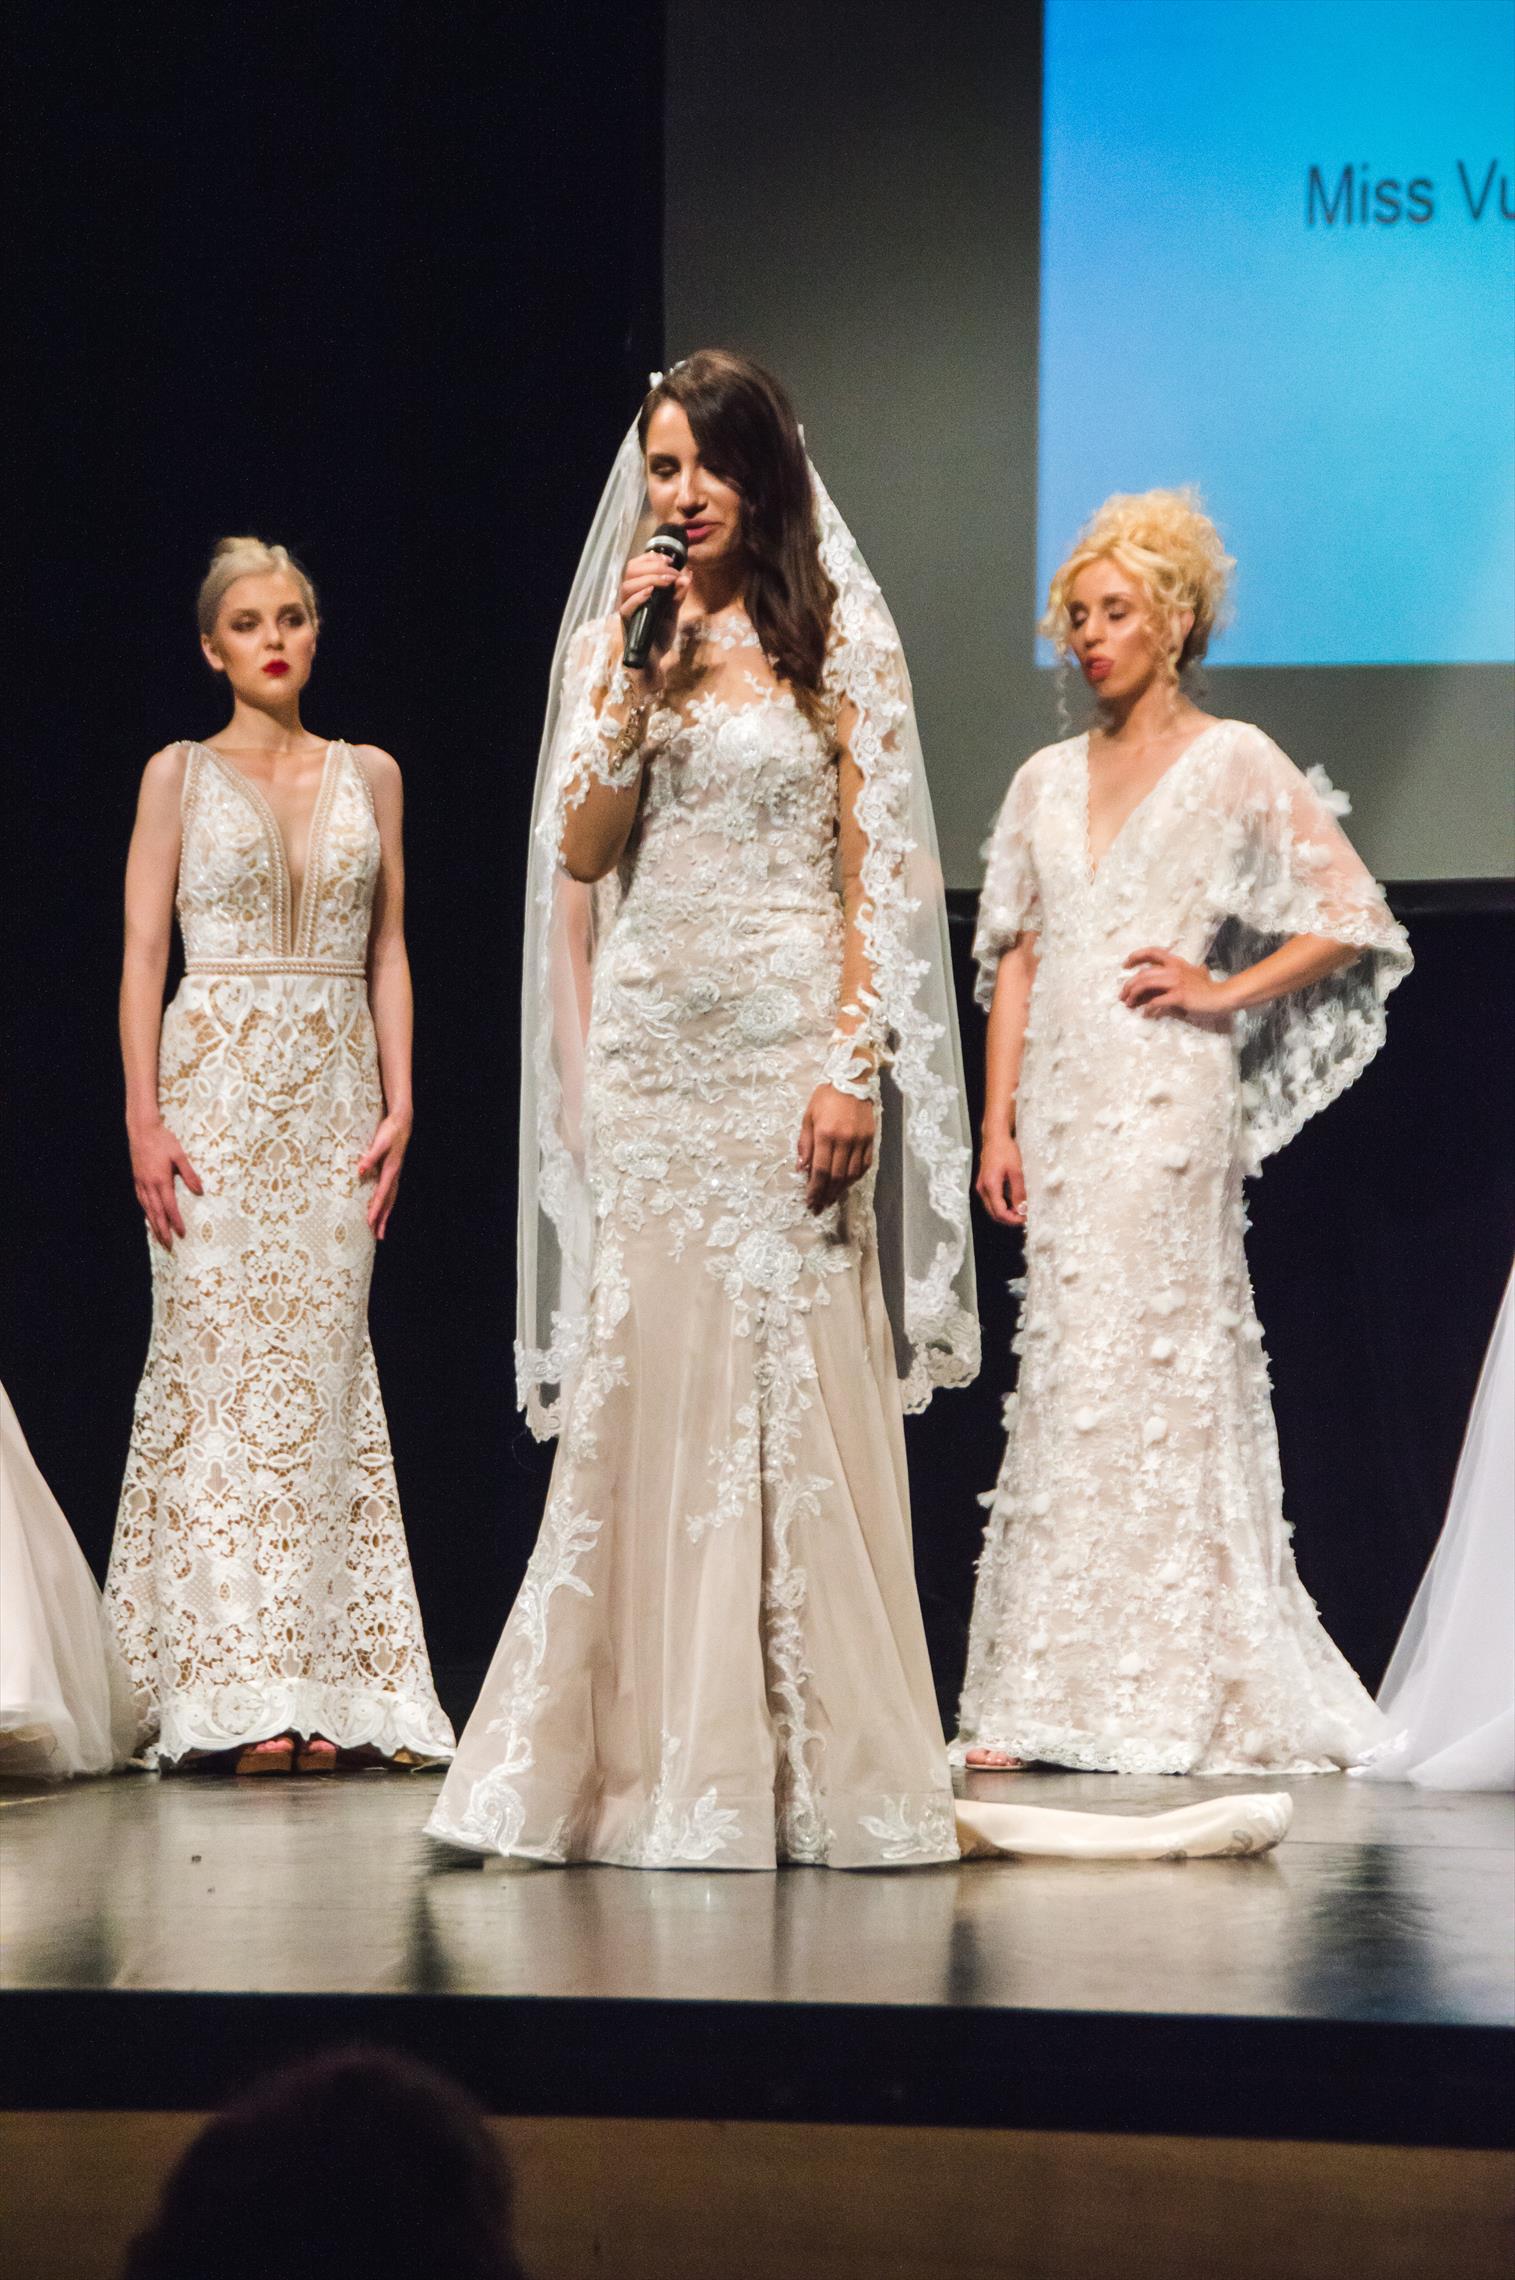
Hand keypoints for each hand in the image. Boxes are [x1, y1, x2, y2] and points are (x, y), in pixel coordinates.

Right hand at [129, 1117, 202, 1249]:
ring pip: (147, 1209)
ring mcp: (141, 1183)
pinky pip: (141, 1201)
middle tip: (169, 1246)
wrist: (142, 1130)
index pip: (170, 1206)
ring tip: (159, 1238)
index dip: (175, 1221)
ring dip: (154, 1225)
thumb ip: (189, 1174)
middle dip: (163, 1230)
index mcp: (161, 1180)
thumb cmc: (163, 1140)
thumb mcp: (180, 1155)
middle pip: (156, 1213)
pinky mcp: (136, 1179)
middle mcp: (149, 1185)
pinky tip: (149, 1217)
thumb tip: (199, 1191)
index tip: (181, 1233)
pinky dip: (146, 1212)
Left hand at [359, 1110, 411, 1240]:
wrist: (401, 1123)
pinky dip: (387, 1205)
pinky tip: (383, 1211)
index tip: (370, 1222)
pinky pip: (390, 1194)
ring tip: (380, 1231)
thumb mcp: (379, 1142)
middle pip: (388, 1202)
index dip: (376, 1209)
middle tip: (378, 1236)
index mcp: (390, 1170)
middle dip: (383, 1220)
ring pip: (390, 1200)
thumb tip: (360, 1171)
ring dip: (385, 1216)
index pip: (381, 1194)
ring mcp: (395, 1175)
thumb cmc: (389, 1131)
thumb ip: (370, 1157)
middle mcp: (394, 1176)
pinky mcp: (393, 1173)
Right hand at [617, 551, 692, 690]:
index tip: (669, 559)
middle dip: (653, 566)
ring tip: (667, 581)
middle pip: (631, 571)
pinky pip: (626, 608)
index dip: (650, 558)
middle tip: (672, 572)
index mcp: (638, 591)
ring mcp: (627, 611)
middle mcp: (629, 598)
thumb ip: (678, 594)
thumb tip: (688, 575)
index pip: (636, 566)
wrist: (654, 661)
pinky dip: (638, 597)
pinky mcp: (627, 625)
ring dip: (649, 578)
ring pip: (627, 586)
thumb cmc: (658, 635)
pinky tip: (651, 592)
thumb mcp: (673, 612)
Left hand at [798, 1085, 874, 1213]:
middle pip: (836, 1176)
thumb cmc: (826, 1097)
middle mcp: (844, 1140)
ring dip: (841, 1189)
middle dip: (826, 1194)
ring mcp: (860, 1140)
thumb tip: (801, 1168)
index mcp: (825, 1134)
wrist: (852, 1080)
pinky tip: (847, 1183)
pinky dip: (855, 1177)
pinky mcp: (870, 1139)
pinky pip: (864, 1165)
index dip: (815, 1189)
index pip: (819, 1170)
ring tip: (831, 1198)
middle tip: (819, 1206)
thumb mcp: (808, 1116)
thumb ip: (805, 1144)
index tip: (810, 1202)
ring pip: (851, 1174)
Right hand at [976, 1131, 1025, 1226]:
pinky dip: (1001, 1205)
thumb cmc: (1004, 1150)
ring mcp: (981, 1186)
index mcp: (990, 1186)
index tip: (1025, 1218)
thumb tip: (1022, 1209)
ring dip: (1005, 1213)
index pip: (999, 1212)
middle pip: (994, 1213)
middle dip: (1009, 1219)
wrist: (995, 1137)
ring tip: (1020, 1210)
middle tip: (1023, 1216)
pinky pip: (991, 1201)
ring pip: (991, 1208)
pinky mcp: (983, 1184)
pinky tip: (1013, 1202)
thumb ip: (1019, 1192)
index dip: (1013, 1219)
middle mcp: (982, 1189)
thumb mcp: (1016, 1171)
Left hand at [1120, 948, 1233, 1019]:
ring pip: (1145, 984)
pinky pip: (1156, 1001)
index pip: (1152, 952)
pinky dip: (1148, 1008)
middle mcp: (1174, 969)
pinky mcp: (1179, 996)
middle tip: (1123, 996)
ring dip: (1133, 995)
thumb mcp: (1193, 975)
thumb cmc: (1208, 988)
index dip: (1136, 956)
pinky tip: (1145, 1013)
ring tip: (1129, 1004)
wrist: (1222, 996)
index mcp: (1176, 962)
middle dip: (1129, 985)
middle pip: (1143, 973)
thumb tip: (1171, 980)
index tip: (1125, 965)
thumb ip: (1180, 974)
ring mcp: (1176, 982)